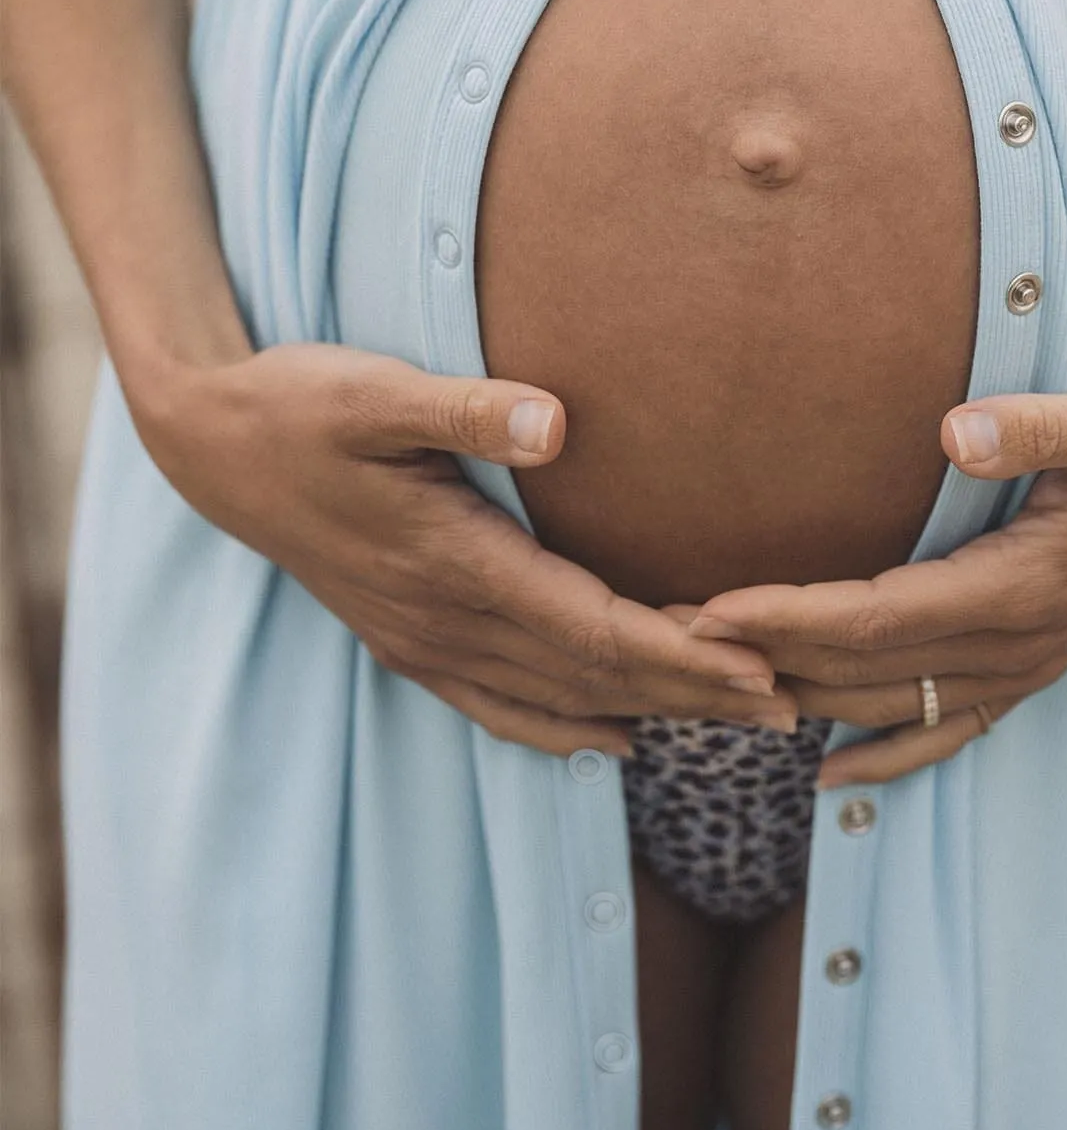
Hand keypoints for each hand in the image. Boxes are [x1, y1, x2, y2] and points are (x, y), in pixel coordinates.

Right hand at [134, 343, 790, 757]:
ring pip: (556, 698)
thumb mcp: (377, 390)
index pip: (593, 629)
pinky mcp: (407, 639)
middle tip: (789, 707)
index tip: (763, 672)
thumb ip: (469, 409)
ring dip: (648, 712)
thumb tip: (559, 422)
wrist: (213, 447)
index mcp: (454, 563)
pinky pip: (500, 705)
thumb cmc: (303, 405)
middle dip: (694, 696)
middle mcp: (444, 620)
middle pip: (593, 677)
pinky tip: (612, 739)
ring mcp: (423, 640)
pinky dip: (565, 728)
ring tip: (732, 721)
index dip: (684, 656)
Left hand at [685, 365, 1066, 787]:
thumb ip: (1039, 427)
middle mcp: (1017, 640)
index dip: (787, 618)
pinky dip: (885, 756)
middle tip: (664, 647)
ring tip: (710, 695)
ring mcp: (1026, 661)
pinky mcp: (1032, 659)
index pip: (877, 615)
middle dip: (762, 662)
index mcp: (1023, 583)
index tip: (705, 611)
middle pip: (864, 669)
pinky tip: (828, 774)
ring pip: (891, 704)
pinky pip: (947, 728)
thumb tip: (955, 431)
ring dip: (800, 700)